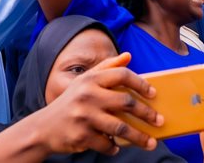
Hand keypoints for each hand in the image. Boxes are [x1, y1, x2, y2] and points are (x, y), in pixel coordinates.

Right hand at [35, 52, 161, 155]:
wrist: (43, 128)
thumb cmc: (71, 101)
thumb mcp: (85, 81)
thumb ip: (107, 67)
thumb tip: (128, 55)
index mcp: (91, 79)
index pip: (122, 75)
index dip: (141, 84)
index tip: (153, 94)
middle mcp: (88, 95)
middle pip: (126, 103)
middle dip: (147, 113)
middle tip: (160, 121)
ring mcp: (84, 116)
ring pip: (121, 128)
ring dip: (139, 137)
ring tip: (151, 143)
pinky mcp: (81, 136)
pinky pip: (107, 144)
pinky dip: (114, 148)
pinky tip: (118, 147)